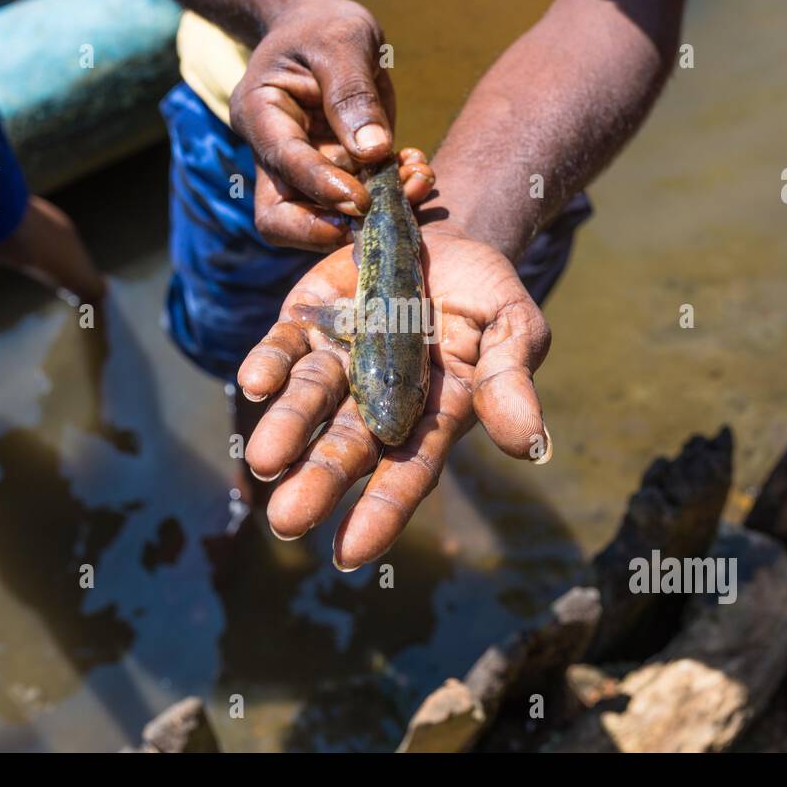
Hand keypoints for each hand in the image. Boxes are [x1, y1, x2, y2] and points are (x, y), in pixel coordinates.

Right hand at [230, 0, 434, 249]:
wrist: (321, 27)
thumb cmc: (322, 25)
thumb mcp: (341, 41)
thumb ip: (354, 94)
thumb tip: (373, 151)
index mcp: (260, 114)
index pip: (282, 163)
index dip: (319, 186)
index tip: (361, 198)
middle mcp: (273, 153)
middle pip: (280, 218)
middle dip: (329, 228)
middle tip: (382, 215)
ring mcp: (302, 171)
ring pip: (323, 218)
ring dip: (374, 213)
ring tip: (417, 180)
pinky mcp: (334, 176)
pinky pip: (358, 203)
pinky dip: (392, 195)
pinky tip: (417, 170)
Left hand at [237, 223, 552, 570]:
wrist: (442, 233)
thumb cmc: (485, 292)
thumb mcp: (512, 325)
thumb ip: (511, 381)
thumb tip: (531, 446)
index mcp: (435, 412)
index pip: (408, 469)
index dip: (381, 510)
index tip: (349, 553)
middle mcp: (379, 397)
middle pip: (347, 447)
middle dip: (318, 482)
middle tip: (286, 521)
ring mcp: (339, 361)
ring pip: (308, 403)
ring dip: (286, 431)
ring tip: (261, 460)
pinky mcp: (308, 322)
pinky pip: (283, 348)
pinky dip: (268, 365)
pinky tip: (254, 383)